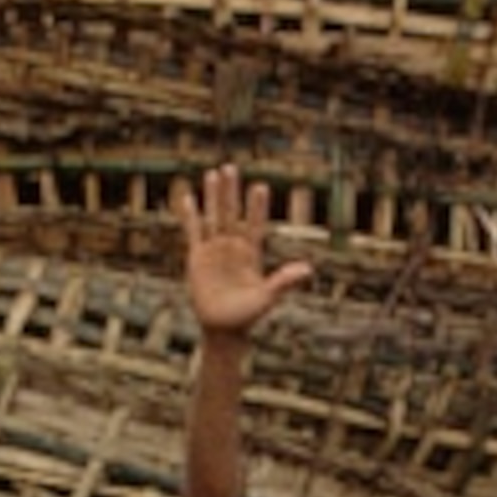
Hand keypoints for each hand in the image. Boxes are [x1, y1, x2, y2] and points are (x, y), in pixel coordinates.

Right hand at [177, 164, 312, 339]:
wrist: (223, 329)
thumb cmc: (247, 316)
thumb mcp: (267, 297)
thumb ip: (284, 281)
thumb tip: (308, 270)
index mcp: (251, 254)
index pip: (255, 224)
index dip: (256, 207)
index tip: (260, 186)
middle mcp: (234, 247)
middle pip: (232, 213)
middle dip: (231, 192)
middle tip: (231, 167)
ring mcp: (215, 250)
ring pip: (213, 217)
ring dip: (213, 197)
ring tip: (213, 173)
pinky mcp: (198, 257)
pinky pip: (194, 232)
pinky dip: (191, 216)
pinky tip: (189, 198)